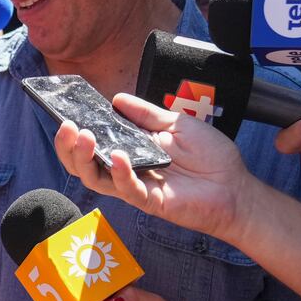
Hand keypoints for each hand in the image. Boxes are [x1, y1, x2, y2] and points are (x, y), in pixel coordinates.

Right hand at [53, 92, 250, 239]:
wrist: (235, 185)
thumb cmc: (210, 157)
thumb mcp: (176, 124)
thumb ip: (147, 114)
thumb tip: (117, 99)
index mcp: (131, 150)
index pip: (94, 142)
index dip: (76, 130)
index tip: (66, 110)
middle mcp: (127, 170)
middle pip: (84, 164)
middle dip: (68, 146)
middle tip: (65, 125)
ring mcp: (137, 187)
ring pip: (96, 179)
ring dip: (84, 158)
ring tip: (81, 136)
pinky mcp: (151, 201)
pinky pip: (128, 189)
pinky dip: (120, 173)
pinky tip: (118, 156)